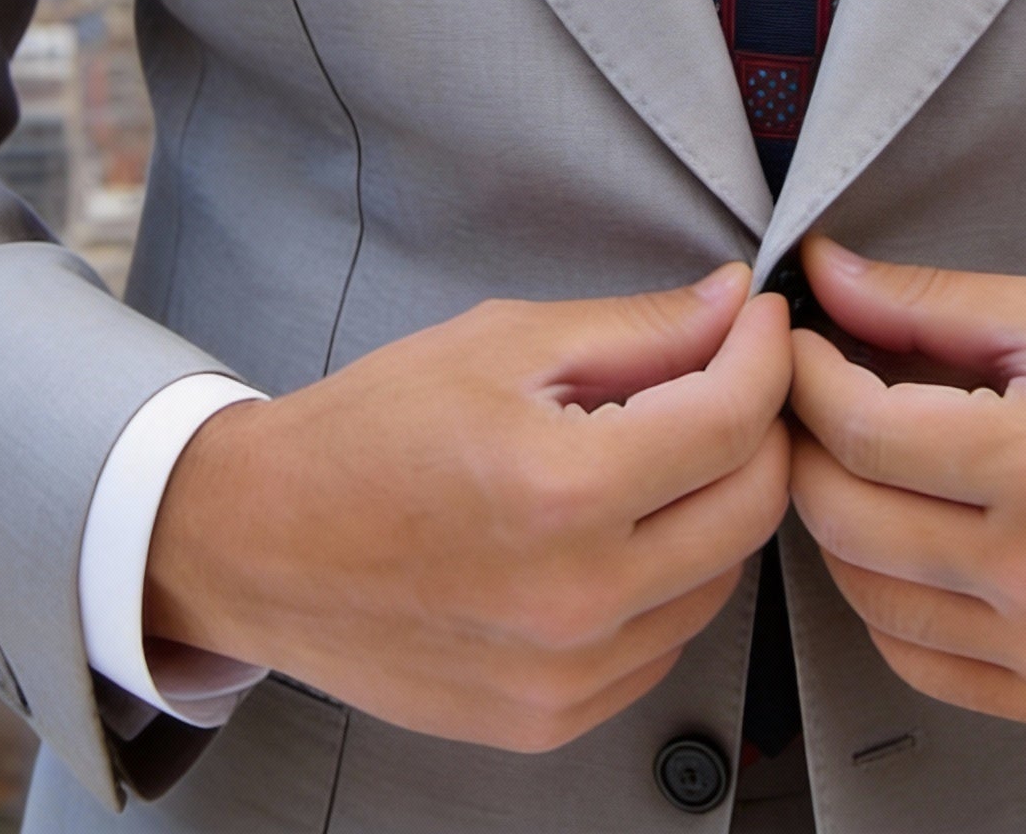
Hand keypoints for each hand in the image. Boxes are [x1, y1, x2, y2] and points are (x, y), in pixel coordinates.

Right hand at [144, 264, 791, 751]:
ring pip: (722, 577)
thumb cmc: (367, 433)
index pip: (734, 420)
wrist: (258, 545)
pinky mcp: (551, 719)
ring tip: (658, 452)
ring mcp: (566, 674)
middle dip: (760, 426)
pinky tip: (618, 529)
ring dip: (715, 504)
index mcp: (562, 490)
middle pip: (753, 506)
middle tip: (729, 377)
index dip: (766, 355)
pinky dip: (669, 578)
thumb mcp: (503, 343)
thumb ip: (638, 329)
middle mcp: (576, 598)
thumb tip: (732, 307)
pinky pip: (665, 641)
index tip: (760, 322)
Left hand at [786, 238, 1025, 730]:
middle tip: (813, 399)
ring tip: (861, 465)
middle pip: (844, 517)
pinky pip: (919, 664)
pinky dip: (887, 604)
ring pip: (866, 597)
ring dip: (840, 524)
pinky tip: (905, 545)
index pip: (858, 431)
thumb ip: (929, 302)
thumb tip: (827, 275)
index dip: (805, 378)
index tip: (800, 345)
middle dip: (807, 445)